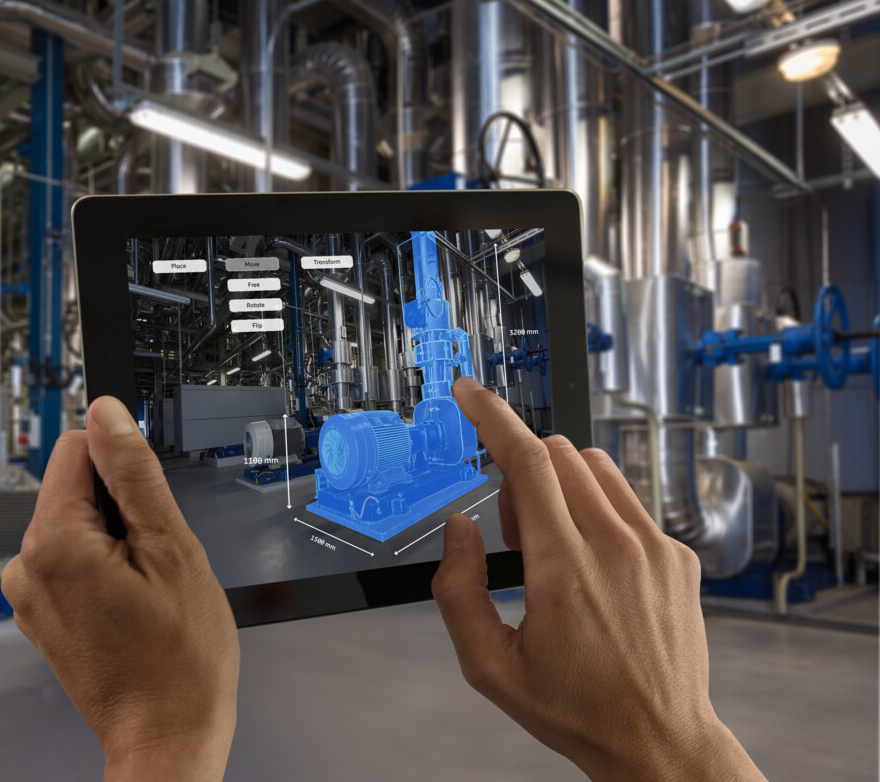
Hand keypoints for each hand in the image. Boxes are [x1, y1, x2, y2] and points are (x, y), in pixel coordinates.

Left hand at [2, 396, 237, 781]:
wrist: (167, 737)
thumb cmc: (179, 662)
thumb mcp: (172, 550)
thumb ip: (133, 474)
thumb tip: (108, 414)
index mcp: (52, 543)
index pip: (76, 447)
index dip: (121, 466)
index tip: (149, 505)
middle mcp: (25, 565)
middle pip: (74, 488)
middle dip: (120, 510)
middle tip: (155, 563)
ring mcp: (27, 593)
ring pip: (75, 525)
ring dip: (113, 542)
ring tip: (145, 591)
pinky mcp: (38, 612)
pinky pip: (69, 560)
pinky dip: (101, 569)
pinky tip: (130, 606)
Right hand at [432, 377, 764, 780]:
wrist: (658, 739)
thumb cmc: (576, 708)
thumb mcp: (487, 664)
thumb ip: (457, 590)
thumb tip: (459, 530)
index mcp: (563, 568)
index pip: (527, 461)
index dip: (492, 417)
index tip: (469, 393)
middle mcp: (614, 546)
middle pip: (558, 455)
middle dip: (520, 474)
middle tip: (513, 534)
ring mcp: (653, 547)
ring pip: (594, 467)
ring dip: (559, 485)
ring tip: (553, 547)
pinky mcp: (677, 555)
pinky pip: (627, 498)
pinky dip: (596, 507)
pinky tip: (590, 561)